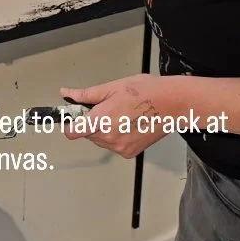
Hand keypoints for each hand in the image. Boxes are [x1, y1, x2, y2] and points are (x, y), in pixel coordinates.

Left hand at [61, 75, 180, 157]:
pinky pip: (114, 145)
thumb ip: (87, 94)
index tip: (73, 116)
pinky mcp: (129, 152)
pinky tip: (128, 123)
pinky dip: (116, 136)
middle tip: (106, 107)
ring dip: (104, 129)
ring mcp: (119, 147)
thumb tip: (68, 93)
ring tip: (121, 114)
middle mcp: (108, 137)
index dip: (70, 123)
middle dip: (91, 122)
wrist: (171, 104)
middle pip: (87, 134)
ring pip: (100, 140)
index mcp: (100, 120)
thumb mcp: (112, 87)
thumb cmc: (146, 92)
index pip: (72, 132)